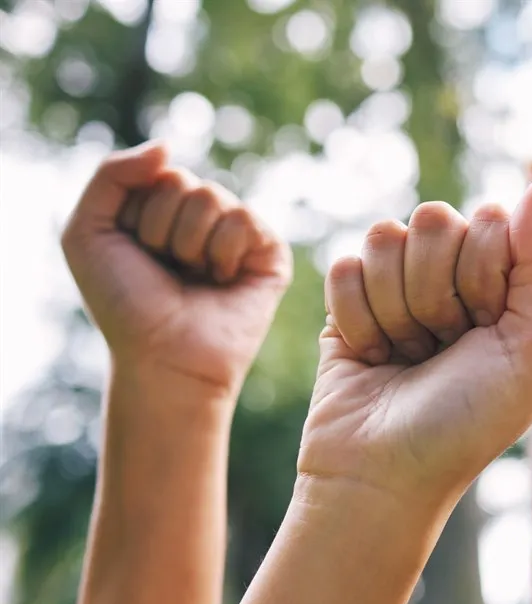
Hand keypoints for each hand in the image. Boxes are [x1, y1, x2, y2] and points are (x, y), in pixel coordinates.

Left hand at [61, 143, 291, 394]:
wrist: (162, 357)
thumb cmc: (124, 304)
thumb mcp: (87, 231)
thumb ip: (111, 174)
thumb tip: (167, 145)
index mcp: (162, 208)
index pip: (156, 173)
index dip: (138, 216)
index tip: (138, 254)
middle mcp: (202, 217)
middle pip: (184, 182)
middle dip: (164, 230)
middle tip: (168, 269)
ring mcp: (238, 234)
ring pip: (214, 198)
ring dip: (191, 245)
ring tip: (195, 278)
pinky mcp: (269, 253)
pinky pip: (246, 219)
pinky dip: (224, 253)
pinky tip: (223, 281)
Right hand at [298, 177, 531, 501]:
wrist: (385, 477)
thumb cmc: (468, 423)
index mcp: (506, 282)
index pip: (490, 218)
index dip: (483, 273)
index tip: (485, 328)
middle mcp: (453, 276)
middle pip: (435, 218)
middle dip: (436, 292)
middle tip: (442, 347)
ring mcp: (398, 284)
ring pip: (384, 235)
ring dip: (396, 309)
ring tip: (408, 356)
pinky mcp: (347, 300)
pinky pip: (343, 265)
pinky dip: (357, 320)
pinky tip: (373, 358)